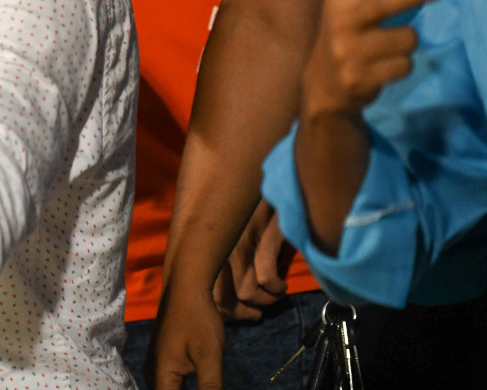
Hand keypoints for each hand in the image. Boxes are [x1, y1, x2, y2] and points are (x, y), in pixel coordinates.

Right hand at [149, 280, 224, 389]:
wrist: (186, 286)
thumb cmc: (197, 319)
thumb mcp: (209, 357)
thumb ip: (211, 388)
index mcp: (160, 376)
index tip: (207, 388)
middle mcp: (153, 374)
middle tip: (210, 385)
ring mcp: (157, 366)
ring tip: (206, 384)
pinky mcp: (163, 360)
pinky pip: (170, 385)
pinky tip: (200, 387)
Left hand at [213, 200, 291, 318]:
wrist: (264, 175)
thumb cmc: (244, 203)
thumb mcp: (224, 229)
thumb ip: (218, 253)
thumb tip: (224, 286)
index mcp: (207, 246)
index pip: (204, 289)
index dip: (223, 308)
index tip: (241, 310)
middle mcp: (218, 247)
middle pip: (222, 297)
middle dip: (242, 311)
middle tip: (257, 311)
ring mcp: (239, 243)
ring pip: (247, 292)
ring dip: (265, 300)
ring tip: (274, 294)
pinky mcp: (263, 238)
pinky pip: (267, 279)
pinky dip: (277, 289)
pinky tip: (282, 285)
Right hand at [300, 0, 450, 121]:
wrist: (321, 86)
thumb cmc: (341, 32)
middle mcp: (342, 19)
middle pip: (389, 1)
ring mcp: (350, 49)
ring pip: (408, 38)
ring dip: (406, 43)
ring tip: (386, 49)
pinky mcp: (361, 76)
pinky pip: (406, 64)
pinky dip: (400, 66)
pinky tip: (381, 68)